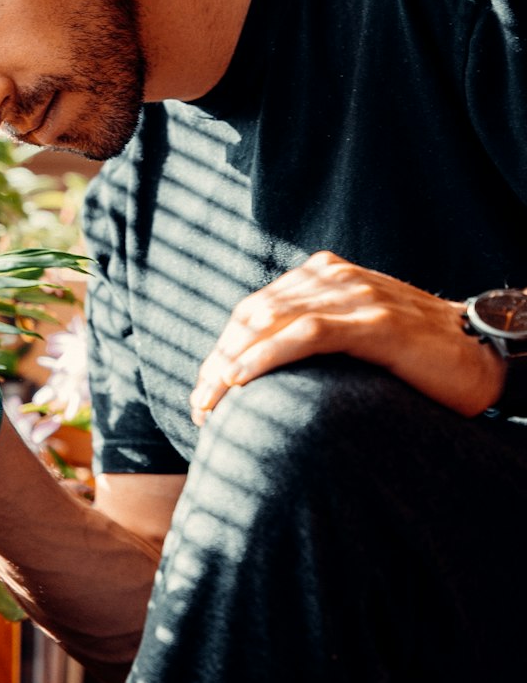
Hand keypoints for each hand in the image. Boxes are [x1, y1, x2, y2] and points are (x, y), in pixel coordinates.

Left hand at [189, 251, 506, 425]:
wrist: (484, 353)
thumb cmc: (419, 355)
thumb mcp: (357, 334)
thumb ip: (317, 334)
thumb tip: (265, 370)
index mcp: (324, 275)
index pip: (254, 309)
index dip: (221, 349)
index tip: (203, 392)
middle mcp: (335, 278)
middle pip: (253, 316)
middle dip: (217, 362)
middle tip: (198, 406)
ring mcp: (356, 298)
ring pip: (271, 323)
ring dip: (230, 365)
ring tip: (210, 403)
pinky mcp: (375, 324)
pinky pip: (307, 335)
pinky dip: (266, 357)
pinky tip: (242, 381)